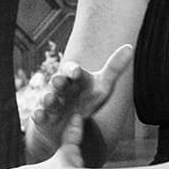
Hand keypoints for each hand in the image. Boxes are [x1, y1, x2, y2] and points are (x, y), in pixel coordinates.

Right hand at [26, 44, 132, 161]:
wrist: (70, 122)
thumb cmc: (87, 99)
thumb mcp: (103, 86)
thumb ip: (114, 68)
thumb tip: (130, 47)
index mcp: (73, 77)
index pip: (71, 69)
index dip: (73, 70)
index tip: (77, 71)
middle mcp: (59, 88)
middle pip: (57, 82)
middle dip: (57, 82)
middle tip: (58, 81)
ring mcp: (50, 103)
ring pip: (47, 99)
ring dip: (48, 99)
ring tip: (49, 99)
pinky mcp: (43, 118)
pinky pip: (38, 116)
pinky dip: (38, 115)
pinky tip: (38, 116)